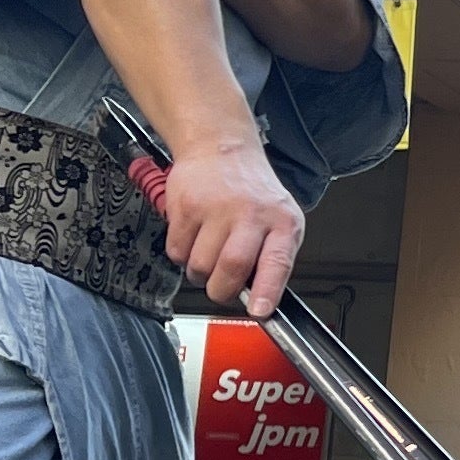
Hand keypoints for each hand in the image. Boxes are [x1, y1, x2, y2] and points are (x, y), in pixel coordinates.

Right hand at [157, 134, 303, 316]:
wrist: (221, 148)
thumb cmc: (253, 190)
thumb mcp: (281, 220)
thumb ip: (273, 258)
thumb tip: (261, 300)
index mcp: (282, 222)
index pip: (277, 262)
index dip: (268, 291)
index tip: (259, 311)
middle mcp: (251, 214)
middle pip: (232, 268)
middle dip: (222, 291)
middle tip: (221, 288)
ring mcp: (216, 209)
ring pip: (200, 266)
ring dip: (200, 273)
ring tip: (209, 253)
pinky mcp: (186, 206)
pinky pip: (177, 252)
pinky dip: (182, 255)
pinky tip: (194, 237)